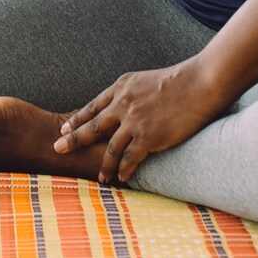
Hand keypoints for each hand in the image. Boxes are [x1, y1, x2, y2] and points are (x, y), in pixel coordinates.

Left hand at [54, 58, 229, 185]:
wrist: (199, 84)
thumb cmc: (179, 81)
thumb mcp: (145, 80)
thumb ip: (132, 93)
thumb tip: (124, 103)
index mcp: (121, 88)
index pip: (93, 106)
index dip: (78, 119)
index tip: (64, 129)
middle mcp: (123, 105)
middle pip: (92, 126)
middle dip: (73, 139)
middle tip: (58, 149)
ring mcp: (134, 122)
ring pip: (110, 148)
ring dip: (104, 165)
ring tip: (100, 177)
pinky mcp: (148, 137)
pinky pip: (130, 158)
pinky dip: (124, 169)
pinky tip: (121, 177)